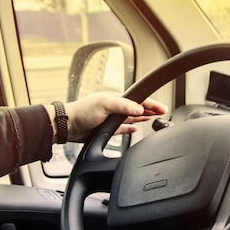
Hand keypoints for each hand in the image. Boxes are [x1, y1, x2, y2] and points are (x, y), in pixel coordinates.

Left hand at [48, 95, 167, 142]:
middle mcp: (115, 108)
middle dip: (151, 109)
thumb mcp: (105, 104)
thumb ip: (124, 106)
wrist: (66, 125)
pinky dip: (131, 128)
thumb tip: (140, 109)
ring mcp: (111, 119)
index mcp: (116, 99)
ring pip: (132, 117)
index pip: (139, 100)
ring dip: (143, 117)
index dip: (152, 104)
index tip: (162, 108)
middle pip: (138, 108)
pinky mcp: (107, 130)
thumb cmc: (81, 112)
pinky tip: (136, 127)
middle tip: (163, 112)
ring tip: (154, 117)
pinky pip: (123, 128)